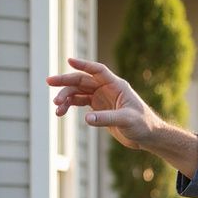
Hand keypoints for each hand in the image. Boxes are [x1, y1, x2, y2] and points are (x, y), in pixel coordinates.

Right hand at [46, 57, 161, 150]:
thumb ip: (107, 118)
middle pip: (82, 80)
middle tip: (49, 82)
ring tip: (56, 107)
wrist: (147, 136)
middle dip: (65, 81)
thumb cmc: (143, 125)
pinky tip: (60, 112)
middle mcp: (107, 89)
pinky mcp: (98, 108)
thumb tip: (86, 118)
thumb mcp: (126, 121)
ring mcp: (101, 98)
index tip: (69, 60)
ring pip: (78, 92)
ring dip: (65, 96)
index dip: (84, 64)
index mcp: (117, 86)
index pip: (98, 70)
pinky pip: (79, 102)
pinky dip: (69, 106)